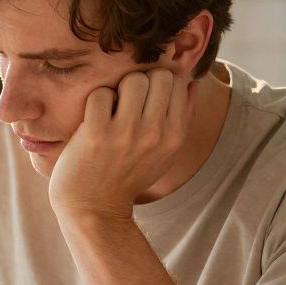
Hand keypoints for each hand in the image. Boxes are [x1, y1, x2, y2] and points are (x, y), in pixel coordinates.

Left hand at [47, 68, 196, 219]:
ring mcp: (125, 134)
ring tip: (112, 108)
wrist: (95, 209)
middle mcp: (154, 134)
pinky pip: (101, 94)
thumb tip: (191, 83)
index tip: (146, 98)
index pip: (178, 82)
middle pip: (158, 76)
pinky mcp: (96, 134)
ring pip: (132, 80)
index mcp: (175, 137)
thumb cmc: (128, 177)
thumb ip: (182, 119)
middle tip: (127, 100)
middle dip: (141, 81)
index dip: (159, 83)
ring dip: (119, 89)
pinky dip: (95, 101)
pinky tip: (94, 118)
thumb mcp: (164, 155)